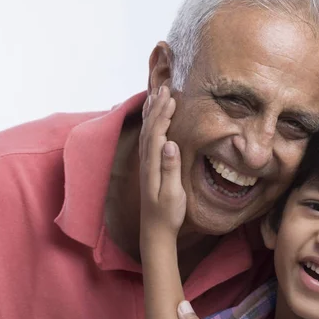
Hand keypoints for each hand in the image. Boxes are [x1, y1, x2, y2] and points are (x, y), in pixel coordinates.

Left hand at [139, 86, 186, 241]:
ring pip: (146, 131)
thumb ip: (171, 169)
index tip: (172, 99)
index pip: (156, 134)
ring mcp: (146, 164)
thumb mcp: (172, 194)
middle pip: (149, 128)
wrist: (155, 231)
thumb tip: (170, 143)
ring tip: (157, 95)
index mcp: (152, 165)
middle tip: (165, 88)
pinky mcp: (149, 167)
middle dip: (156, 107)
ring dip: (151, 112)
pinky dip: (150, 124)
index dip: (163, 115)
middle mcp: (146, 162)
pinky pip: (148, 139)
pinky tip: (154, 118)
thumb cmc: (168, 214)